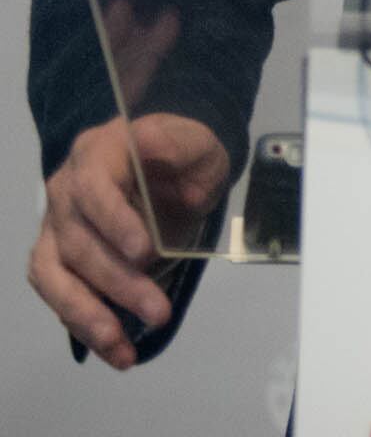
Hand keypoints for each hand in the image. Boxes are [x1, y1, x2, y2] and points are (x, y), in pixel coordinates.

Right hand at [27, 114, 227, 369]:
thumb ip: (175, 145)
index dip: (114, 222)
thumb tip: (150, 142)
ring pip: (54, 277)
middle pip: (78, 243)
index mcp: (95, 155)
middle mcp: (64, 192)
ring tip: (122, 349)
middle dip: (117, 282)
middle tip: (158, 312)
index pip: (93, 190)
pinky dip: (84, 326)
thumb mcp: (194, 140)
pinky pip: (61, 295)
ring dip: (87, 316)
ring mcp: (56, 228)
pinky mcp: (58, 260)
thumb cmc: (185, 152)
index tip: (144, 252)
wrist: (173, 163)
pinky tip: (115, 351)